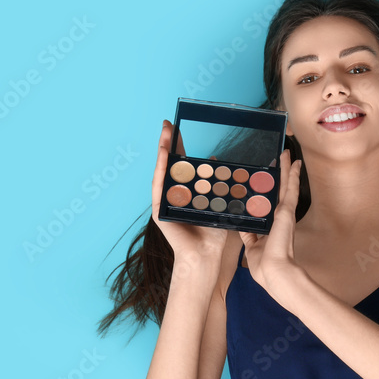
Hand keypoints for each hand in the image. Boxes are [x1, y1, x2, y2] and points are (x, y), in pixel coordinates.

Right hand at [151, 119, 227, 261]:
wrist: (205, 255)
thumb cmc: (213, 233)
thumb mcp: (219, 201)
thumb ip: (217, 182)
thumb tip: (215, 160)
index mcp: (186, 192)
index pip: (181, 166)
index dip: (178, 147)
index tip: (177, 128)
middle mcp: (173, 195)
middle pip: (169, 165)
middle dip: (168, 143)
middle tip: (167, 123)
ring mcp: (165, 201)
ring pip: (162, 171)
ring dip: (162, 150)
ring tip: (165, 131)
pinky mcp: (159, 210)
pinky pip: (159, 185)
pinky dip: (161, 168)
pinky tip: (162, 153)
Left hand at [239, 148, 303, 302]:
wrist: (273, 271)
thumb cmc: (264, 266)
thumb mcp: (251, 246)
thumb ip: (247, 235)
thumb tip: (239, 225)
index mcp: (272, 226)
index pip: (270, 204)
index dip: (269, 191)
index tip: (268, 180)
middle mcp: (280, 217)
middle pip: (280, 190)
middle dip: (280, 174)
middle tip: (281, 158)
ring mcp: (285, 213)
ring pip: (286, 185)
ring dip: (287, 169)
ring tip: (287, 154)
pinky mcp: (287, 212)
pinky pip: (291, 189)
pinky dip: (293, 175)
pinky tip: (294, 163)